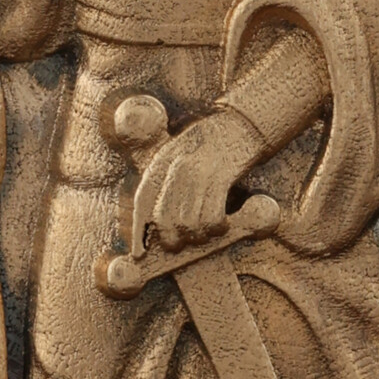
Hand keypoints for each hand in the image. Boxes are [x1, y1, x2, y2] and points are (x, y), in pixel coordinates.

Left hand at [131, 107, 264, 251]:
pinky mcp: (221, 177)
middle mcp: (176, 168)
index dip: (139, 233)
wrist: (239, 124)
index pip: (142, 203)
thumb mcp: (176, 155)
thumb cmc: (207, 144)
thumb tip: (155, 222)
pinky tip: (223, 224)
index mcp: (161, 162)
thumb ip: (162, 182)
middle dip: (172, 240)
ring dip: (199, 235)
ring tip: (207, 232)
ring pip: (188, 223)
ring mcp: (197, 172)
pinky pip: (212, 217)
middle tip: (182, 243)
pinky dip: (217, 227)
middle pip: (164, 220)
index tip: (139, 254)